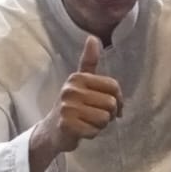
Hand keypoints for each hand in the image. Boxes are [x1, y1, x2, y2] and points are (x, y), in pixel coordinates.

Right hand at [45, 34, 122, 152]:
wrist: (51, 131)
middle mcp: (71, 90)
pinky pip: (95, 131)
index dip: (118, 100)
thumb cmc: (72, 106)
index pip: (114, 87)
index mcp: (77, 78)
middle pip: (111, 103)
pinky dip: (92, 134)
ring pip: (105, 118)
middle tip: (96, 116)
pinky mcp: (67, 125)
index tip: (111, 105)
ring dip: (101, 125)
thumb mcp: (80, 82)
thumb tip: (93, 37)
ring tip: (88, 122)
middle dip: (109, 114)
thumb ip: (89, 62)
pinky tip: (82, 130)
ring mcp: (67, 108)